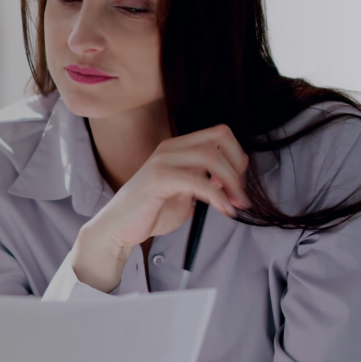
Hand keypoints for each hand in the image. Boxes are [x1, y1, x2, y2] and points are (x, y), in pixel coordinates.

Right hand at [69, 125, 250, 291]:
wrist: (119, 227)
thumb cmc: (150, 212)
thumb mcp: (185, 195)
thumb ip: (205, 183)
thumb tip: (229, 180)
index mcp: (177, 148)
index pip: (218, 133)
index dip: (236, 155)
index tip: (238, 183)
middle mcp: (170, 148)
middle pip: (219, 138)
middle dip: (238, 168)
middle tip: (241, 196)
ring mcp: (163, 161)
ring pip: (211, 156)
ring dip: (231, 181)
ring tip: (235, 204)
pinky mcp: (158, 179)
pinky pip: (198, 181)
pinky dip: (218, 197)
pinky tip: (224, 210)